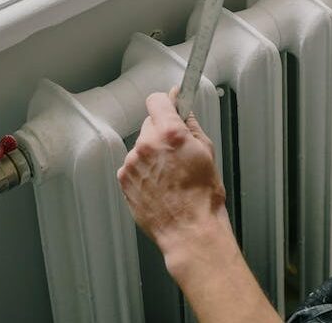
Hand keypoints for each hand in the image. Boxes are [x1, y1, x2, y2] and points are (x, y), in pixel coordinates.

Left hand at [116, 87, 227, 262]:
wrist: (189, 230)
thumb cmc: (202, 197)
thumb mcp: (207, 152)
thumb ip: (191, 125)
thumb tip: (184, 110)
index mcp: (169, 133)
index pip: (157, 100)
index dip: (166, 104)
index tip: (170, 108)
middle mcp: (147, 144)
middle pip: (150, 123)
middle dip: (161, 132)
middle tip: (176, 152)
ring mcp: (133, 162)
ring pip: (141, 146)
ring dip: (152, 153)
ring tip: (169, 175)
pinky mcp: (124, 179)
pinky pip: (133, 165)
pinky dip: (143, 171)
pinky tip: (159, 185)